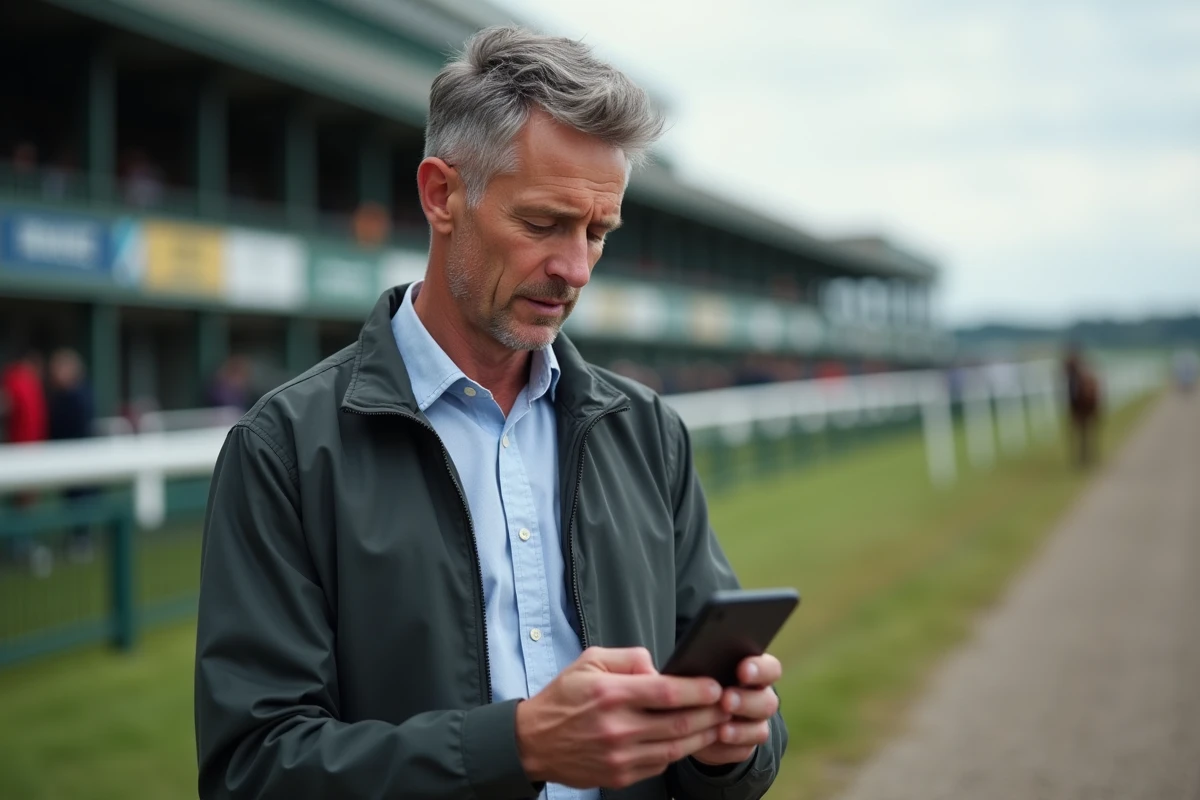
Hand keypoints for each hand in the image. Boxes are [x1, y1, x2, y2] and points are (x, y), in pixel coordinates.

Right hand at [515, 646, 731, 788]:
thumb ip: (629, 659)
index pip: (665, 692)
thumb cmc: (565, 697)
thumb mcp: (590, 662)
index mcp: (610, 694)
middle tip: (729, 704)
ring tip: (719, 723)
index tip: (715, 685)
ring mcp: (620, 756)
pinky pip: (661, 763)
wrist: (534, 742)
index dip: (696, 690)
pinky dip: (679, 751)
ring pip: (675, 748)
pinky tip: (690, 739)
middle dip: (710, 713)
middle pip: (678, 723)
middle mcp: (617, 728)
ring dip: (703, 736)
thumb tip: (660, 668)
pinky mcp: (620, 776)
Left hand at [690, 654, 781, 767]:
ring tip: (721, 729)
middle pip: (768, 701)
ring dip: (741, 729)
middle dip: (746, 701)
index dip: (760, 670)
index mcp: (755, 672)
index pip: (770, 669)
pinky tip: (718, 738)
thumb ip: (705, 666)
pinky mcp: (745, 746)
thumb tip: (695, 660)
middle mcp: (761, 697)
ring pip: (761, 728)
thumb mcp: (700, 670)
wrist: (692, 713)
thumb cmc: (699, 680)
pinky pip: (745, 749)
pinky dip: (730, 746)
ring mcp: (756, 724)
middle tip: (726, 700)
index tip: (742, 670)